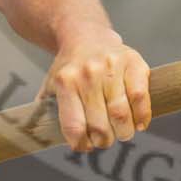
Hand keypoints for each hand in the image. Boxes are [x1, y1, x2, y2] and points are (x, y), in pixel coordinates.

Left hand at [43, 33, 152, 150]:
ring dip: (124, 132)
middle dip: (105, 141)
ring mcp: (111, 67)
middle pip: (100, 125)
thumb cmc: (70, 67)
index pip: (74, 127)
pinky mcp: (133, 63)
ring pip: (121, 114)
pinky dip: (142, 116)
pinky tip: (139, 122)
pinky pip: (139, 97)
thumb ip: (44, 110)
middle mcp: (87, 74)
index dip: (81, 144)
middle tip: (106, 140)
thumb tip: (38, 136)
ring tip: (123, 132)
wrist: (87, 34)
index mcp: (65, 82)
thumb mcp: (51, 84)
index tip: (86, 146)